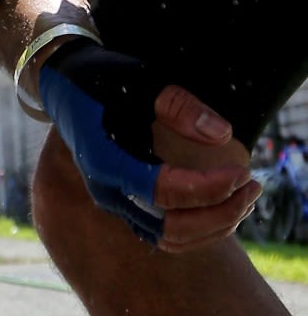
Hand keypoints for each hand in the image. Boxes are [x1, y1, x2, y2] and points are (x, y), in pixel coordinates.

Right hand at [39, 38, 258, 249]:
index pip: (167, 192)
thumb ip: (178, 105)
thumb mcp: (139, 80)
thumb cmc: (102, 78)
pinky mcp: (123, 202)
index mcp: (106, 161)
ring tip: (244, 199)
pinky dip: (196, 229)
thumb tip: (220, 134)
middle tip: (252, 186)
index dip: (209, 188)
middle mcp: (107, 190)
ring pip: (171, 237)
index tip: (241, 171)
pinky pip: (163, 233)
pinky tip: (220, 206)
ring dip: (212, 225)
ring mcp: (113, 200)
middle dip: (220, 211)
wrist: (64, 84)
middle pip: (173, 226)